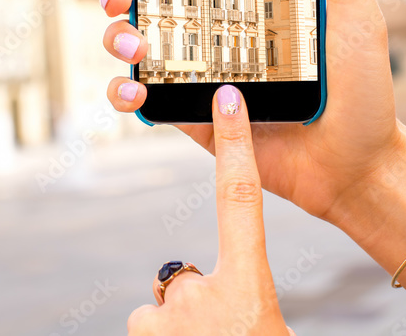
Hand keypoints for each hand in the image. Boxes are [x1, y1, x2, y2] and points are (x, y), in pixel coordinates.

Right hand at [86, 0, 402, 223]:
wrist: (354, 169)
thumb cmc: (362, 90)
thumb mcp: (354, 14)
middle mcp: (212, 28)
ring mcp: (197, 73)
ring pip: (130, 42)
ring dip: (114, 35)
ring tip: (134, 43)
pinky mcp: (190, 116)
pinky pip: (141, 98)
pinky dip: (123, 90)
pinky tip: (136, 89)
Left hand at [127, 85, 293, 335]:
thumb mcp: (262, 329)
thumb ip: (234, 299)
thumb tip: (189, 286)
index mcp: (251, 290)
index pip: (241, 199)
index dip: (235, 144)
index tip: (227, 94)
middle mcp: (205, 297)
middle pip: (185, 276)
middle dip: (193, 303)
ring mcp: (168, 321)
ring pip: (162, 310)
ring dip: (175, 332)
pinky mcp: (142, 334)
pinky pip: (145, 330)